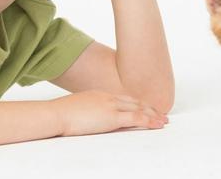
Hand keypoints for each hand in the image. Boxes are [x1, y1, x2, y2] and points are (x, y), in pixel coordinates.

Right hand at [51, 90, 167, 136]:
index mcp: (100, 95)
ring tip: (163, 121)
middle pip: (134, 102)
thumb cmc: (61, 114)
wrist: (57, 113)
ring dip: (153, 115)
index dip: (137, 103)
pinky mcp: (112, 116)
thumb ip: (87, 110)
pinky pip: (136, 118)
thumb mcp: (77, 108)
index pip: (124, 98)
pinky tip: (157, 125)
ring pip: (139, 109)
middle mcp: (108, 97)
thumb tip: (88, 117)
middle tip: (160, 114)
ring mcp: (111, 106)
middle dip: (149, 108)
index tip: (146, 107)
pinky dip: (149, 121)